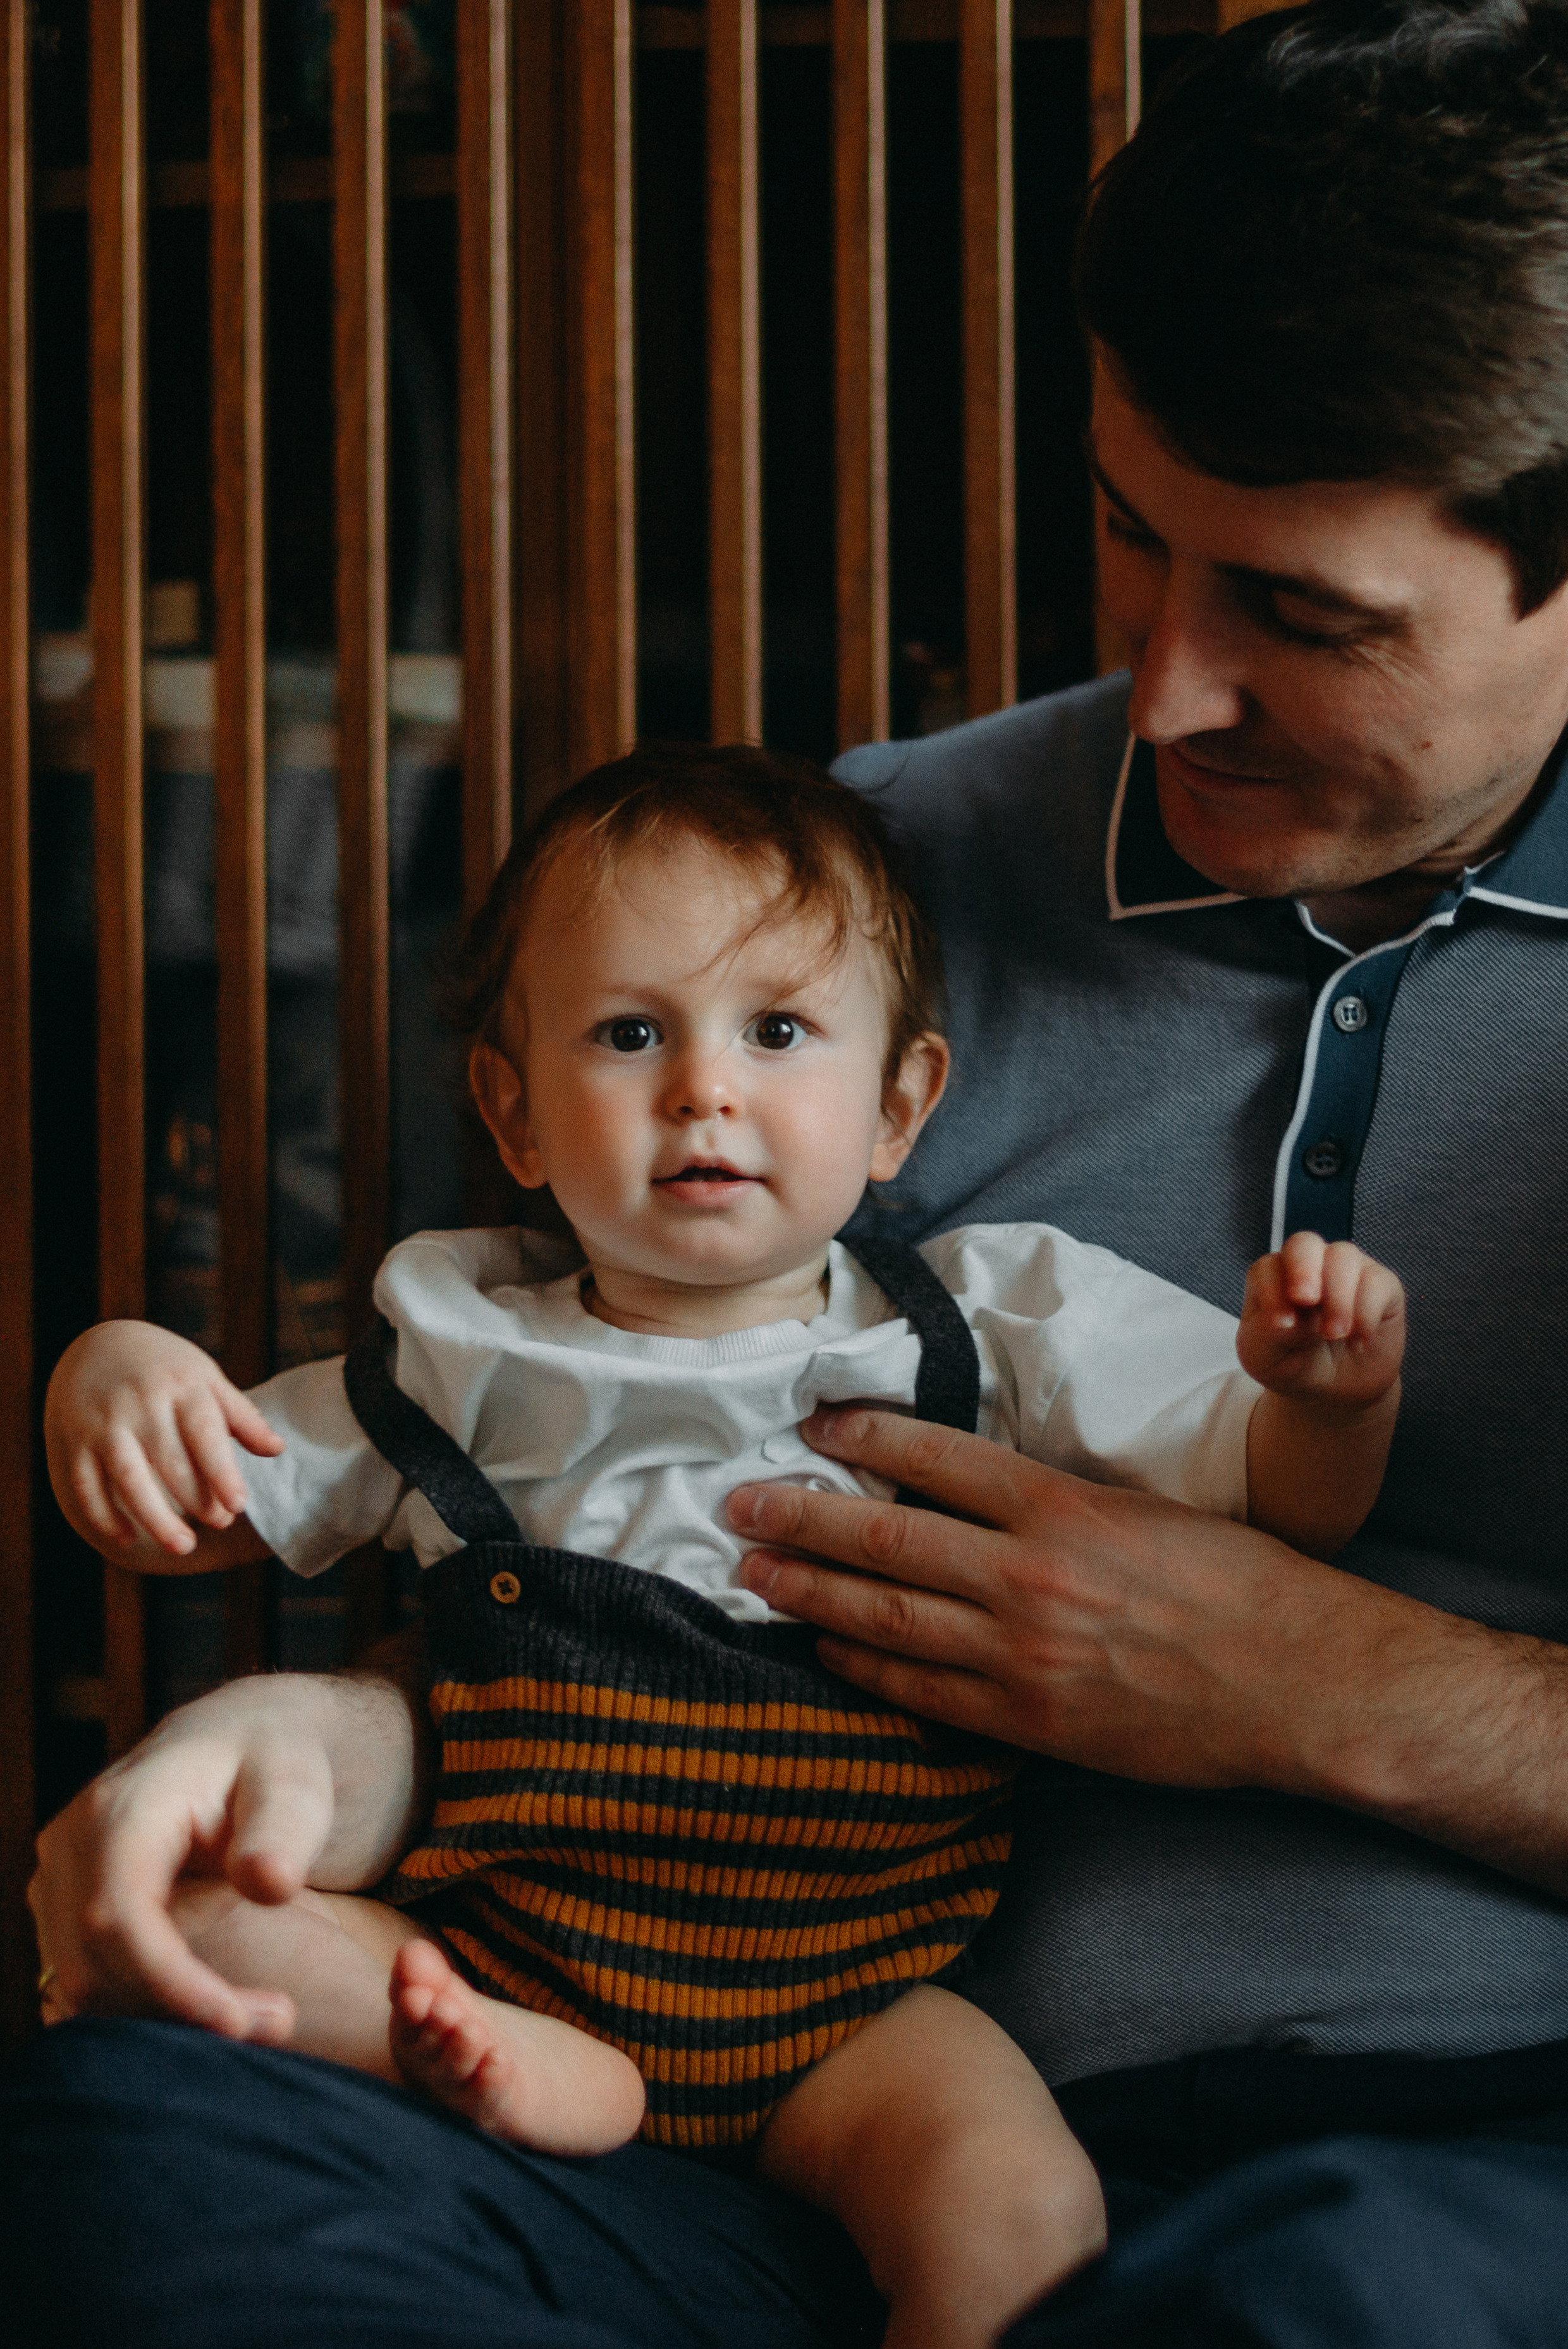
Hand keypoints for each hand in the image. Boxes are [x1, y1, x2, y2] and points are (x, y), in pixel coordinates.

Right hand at [28, 1663, 424, 2033]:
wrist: (247, 1737)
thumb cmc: (276, 1759)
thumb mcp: (297, 1781)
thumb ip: (284, 1829)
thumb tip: (265, 1883)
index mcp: (120, 1809)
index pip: (118, 1920)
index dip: (170, 1985)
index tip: (241, 2024)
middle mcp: (71, 1845)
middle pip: (95, 1965)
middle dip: (177, 2012)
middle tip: (274, 2024)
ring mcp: (61, 1878)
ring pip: (86, 1984)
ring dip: (163, 2018)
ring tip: (257, 2013)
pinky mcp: (68, 1907)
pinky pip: (90, 1980)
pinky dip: (147, 2007)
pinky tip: (216, 2004)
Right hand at [45, 1320, 283, 1557]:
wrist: (97, 1344)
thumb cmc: (166, 1370)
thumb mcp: (206, 1379)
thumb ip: (240, 1416)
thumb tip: (277, 1450)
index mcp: (181, 1386)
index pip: (204, 1434)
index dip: (222, 1473)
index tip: (239, 1505)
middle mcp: (141, 1404)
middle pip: (170, 1461)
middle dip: (197, 1499)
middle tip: (222, 1523)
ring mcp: (105, 1424)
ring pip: (128, 1478)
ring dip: (155, 1518)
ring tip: (183, 1546)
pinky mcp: (76, 1442)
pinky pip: (87, 1486)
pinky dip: (106, 1516)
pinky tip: (128, 1539)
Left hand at [726, 1410, 1567, 1898]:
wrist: (1295, 1679)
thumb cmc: (1235, 1582)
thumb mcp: (1140, 1509)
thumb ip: (1051, 1502)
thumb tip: (969, 1489)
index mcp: (1058, 1506)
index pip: (933, 1455)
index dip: (862, 1434)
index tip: (813, 1423)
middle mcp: (1025, 1576)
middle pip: (884, 1537)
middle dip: (799, 1517)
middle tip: (738, 1503)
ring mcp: (1020, 1655)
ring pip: (884, 1615)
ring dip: (808, 1592)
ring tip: (753, 1573)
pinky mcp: (1028, 1721)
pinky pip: (920, 1692)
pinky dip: (863, 1668)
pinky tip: (825, 1650)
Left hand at [1237, 1231, 1404, 1411]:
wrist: (1335, 1391)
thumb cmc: (1293, 1364)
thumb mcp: (1267, 1359)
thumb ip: (1270, 1335)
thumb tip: (1295, 1319)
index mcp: (1273, 1278)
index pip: (1268, 1268)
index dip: (1272, 1291)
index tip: (1281, 1325)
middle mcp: (1309, 1264)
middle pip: (1304, 1243)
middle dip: (1304, 1269)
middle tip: (1306, 1300)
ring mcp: (1346, 1270)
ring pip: (1343, 1256)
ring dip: (1338, 1298)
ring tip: (1336, 1334)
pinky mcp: (1381, 1286)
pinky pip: (1377, 1281)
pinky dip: (1367, 1314)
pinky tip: (1359, 1343)